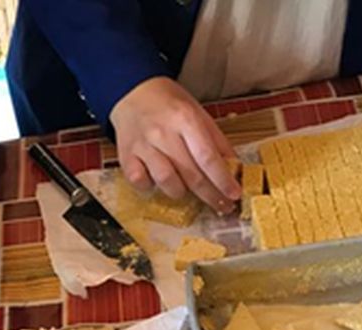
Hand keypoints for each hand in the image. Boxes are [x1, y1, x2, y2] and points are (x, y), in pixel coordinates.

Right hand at [109, 77, 240, 211]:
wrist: (133, 92)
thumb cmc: (169, 104)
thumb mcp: (198, 113)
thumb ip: (216, 141)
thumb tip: (234, 168)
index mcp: (185, 119)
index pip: (208, 157)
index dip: (223, 180)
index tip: (234, 194)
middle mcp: (163, 133)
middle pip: (191, 174)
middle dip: (210, 195)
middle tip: (222, 205)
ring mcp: (142, 146)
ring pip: (166, 182)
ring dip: (180, 192)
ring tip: (186, 189)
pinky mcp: (126, 156)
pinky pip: (140, 182)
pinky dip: (150, 187)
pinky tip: (156, 180)